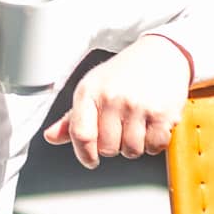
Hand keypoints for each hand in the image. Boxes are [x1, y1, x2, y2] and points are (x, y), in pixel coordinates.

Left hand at [43, 33, 193, 167]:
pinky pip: (154, 146)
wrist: (160, 53)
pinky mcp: (162, 113)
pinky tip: (152, 126)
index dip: (84, 153)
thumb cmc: (123, 73)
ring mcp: (138, 106)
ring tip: (137, 125)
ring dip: (135, 145)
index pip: (80, 134)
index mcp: (89, 92)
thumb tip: (51, 137)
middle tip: (120, 128)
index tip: (91, 159)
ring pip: (131, 150)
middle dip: (114, 145)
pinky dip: (154, 143)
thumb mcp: (92, 88)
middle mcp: (112, 98)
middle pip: (107, 148)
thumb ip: (72, 118)